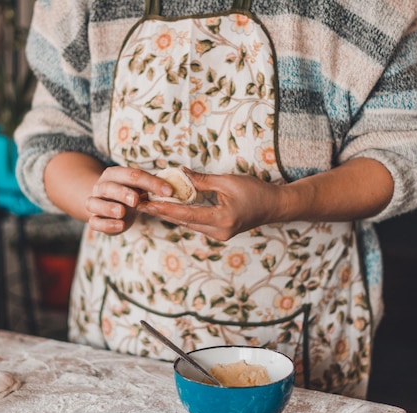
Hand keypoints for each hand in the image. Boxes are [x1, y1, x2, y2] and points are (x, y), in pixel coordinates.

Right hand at [86, 166, 173, 234]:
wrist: (109, 206)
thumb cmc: (129, 194)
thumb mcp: (140, 188)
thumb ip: (152, 187)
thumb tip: (171, 190)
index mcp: (115, 174)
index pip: (132, 175)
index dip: (150, 183)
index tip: (167, 192)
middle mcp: (101, 186)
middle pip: (109, 187)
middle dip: (122, 193)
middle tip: (136, 200)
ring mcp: (95, 203)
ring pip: (95, 203)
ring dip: (109, 208)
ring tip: (122, 212)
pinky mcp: (93, 220)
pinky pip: (95, 223)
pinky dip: (107, 225)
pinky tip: (120, 225)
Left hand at [138, 169, 282, 240]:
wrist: (275, 206)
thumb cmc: (256, 191)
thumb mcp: (228, 182)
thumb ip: (202, 180)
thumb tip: (179, 174)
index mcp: (221, 220)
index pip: (186, 214)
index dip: (164, 208)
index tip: (147, 203)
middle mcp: (218, 232)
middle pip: (183, 222)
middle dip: (162, 212)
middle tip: (141, 203)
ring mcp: (219, 234)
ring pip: (188, 224)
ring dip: (170, 214)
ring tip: (150, 204)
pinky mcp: (220, 232)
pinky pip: (196, 223)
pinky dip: (183, 214)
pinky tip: (169, 207)